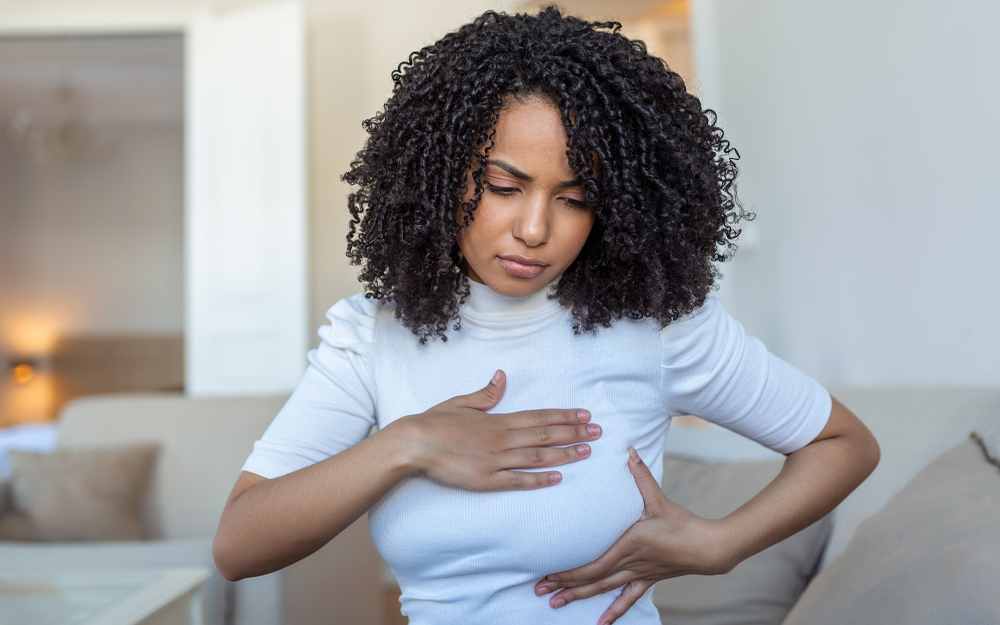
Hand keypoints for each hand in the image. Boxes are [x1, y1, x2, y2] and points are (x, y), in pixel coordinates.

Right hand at [390, 370, 601, 491]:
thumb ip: (485, 393)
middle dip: (574, 433)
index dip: (563, 416)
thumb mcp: (460, 402)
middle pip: (545, 436)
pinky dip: (539, 479)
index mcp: (496, 419)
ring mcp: (494, 461)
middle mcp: (501, 439)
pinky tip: (557, 478)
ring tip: (586, 451)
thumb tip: (502, 376)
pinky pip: (517, 480)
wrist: (412, 445)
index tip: (584, 414)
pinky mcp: (485, 480)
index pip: (538, 417)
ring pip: (537, 457)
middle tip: (598, 432)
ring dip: (565, 454)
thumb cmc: (434, 422)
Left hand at [534, 448, 734, 624]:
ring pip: (603, 590)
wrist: (708, 547)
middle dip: (564, 586)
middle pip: (591, 580)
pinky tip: (601, 624)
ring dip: (579, 598)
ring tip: (555, 605)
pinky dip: (613, 612)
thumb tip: (629, 452)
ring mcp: (638, 574)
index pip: (593, 565)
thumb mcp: (659, 499)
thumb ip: (641, 476)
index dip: (570, 572)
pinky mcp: (647, 579)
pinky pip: (627, 598)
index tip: (549, 573)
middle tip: (540, 591)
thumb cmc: (683, 524)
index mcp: (629, 545)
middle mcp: (630, 564)